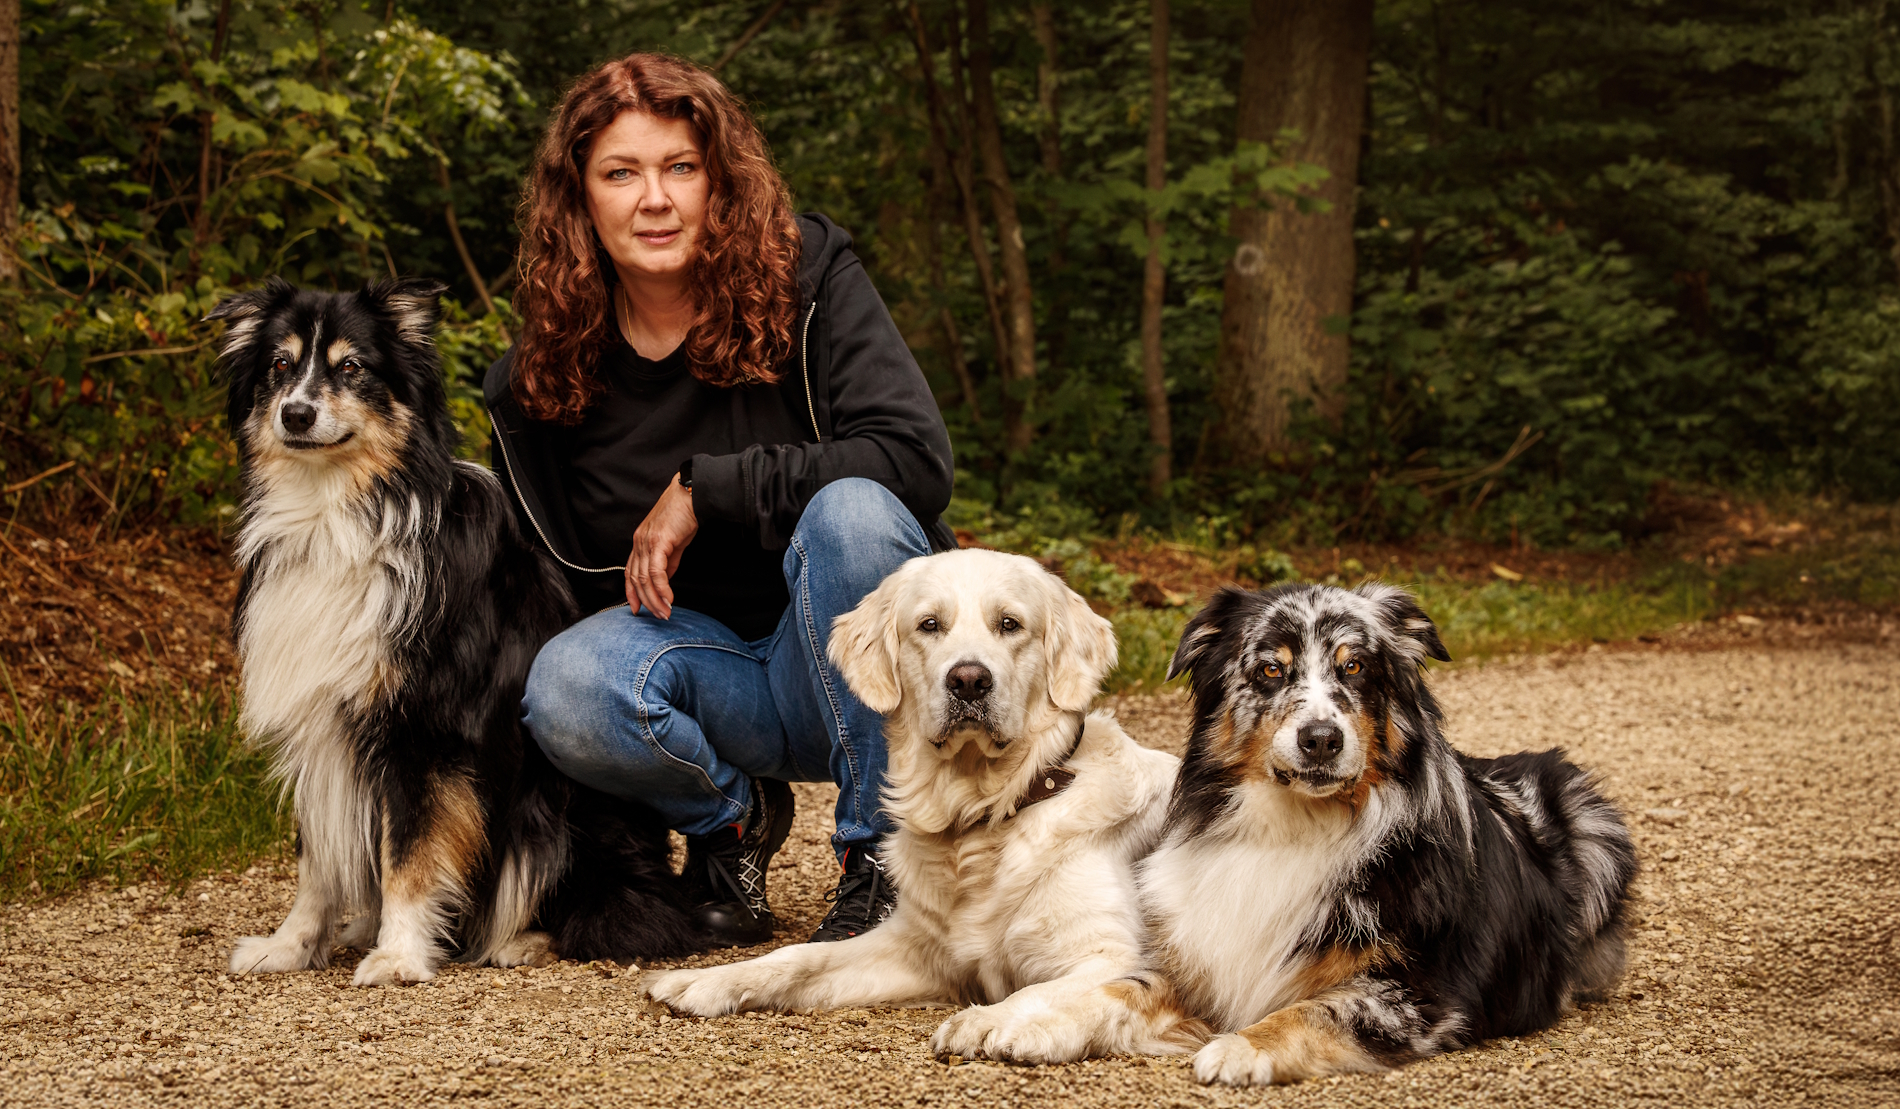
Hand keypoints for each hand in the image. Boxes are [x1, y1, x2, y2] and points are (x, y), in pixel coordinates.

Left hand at [626, 475, 697, 618]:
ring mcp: (647, 542)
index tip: (637, 608)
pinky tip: (669, 598)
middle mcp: (639, 543)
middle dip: (646, 601)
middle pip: (636, 579)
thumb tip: (665, 580)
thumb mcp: (674, 543)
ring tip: (665, 612)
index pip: (630, 572)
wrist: (690, 495)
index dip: (631, 593)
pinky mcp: (659, 542)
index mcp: (640, 542)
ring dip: (655, 599)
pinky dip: (662, 588)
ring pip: (644, 579)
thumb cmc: (683, 515)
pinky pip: (656, 572)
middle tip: (658, 616)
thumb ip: (668, 562)